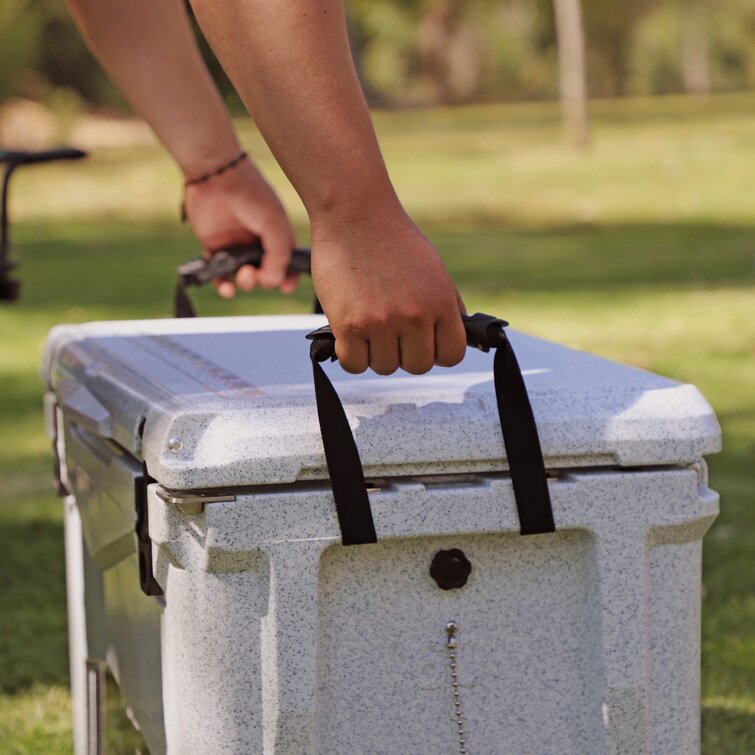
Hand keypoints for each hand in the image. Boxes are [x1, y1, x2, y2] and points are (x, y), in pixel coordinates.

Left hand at [183, 157, 297, 295]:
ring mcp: (237, 247)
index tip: (286, 287)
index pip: (289, 264)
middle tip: (258, 273)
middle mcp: (259, 244)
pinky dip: (223, 286)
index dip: (290, 278)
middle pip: (267, 275)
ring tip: (244, 275)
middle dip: (265, 281)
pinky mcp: (215, 249)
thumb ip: (279, 255)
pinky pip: (220, 275)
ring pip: (245, 278)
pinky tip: (227, 288)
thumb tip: (274, 282)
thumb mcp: (275, 225)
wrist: (216, 177)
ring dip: (247, 283)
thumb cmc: (251, 195)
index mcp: (278, 236)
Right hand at [311, 205, 466, 374]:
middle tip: (390, 331)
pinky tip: (350, 333)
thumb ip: (446, 305)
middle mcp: (415, 316)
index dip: (436, 352)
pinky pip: (354, 364)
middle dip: (404, 353)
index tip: (422, 341)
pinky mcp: (349, 326)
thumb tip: (457, 338)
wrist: (354, 213)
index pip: (451, 355)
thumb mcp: (434, 269)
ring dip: (375, 352)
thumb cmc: (392, 239)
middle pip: (417, 366)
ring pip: (384, 367)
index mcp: (440, 302)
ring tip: (368, 323)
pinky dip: (351, 354)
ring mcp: (382, 323)